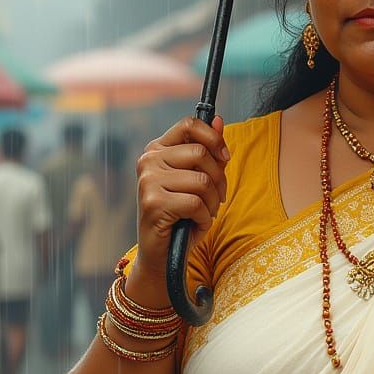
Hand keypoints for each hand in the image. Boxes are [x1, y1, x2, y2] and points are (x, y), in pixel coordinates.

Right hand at [133, 115, 229, 280]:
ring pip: (202, 180)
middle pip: (201, 153)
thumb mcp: (200, 181)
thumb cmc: (183, 215)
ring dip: (213, 202)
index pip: (189, 124)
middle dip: (219, 179)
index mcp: (157, 149)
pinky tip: (194, 224)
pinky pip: (196, 203)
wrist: (163, 254)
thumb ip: (209, 152)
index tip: (224, 157)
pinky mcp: (153, 202)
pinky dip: (204, 218)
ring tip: (204, 213)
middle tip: (217, 198)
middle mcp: (148, 160)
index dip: (214, 138)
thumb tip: (219, 120)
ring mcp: (148, 180)